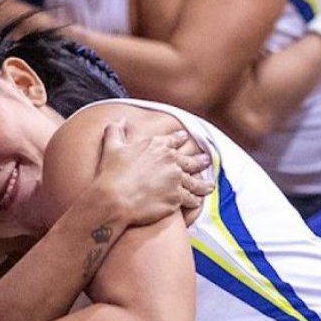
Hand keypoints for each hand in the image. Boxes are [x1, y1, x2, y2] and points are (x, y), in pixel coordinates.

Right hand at [93, 119, 212, 225]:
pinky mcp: (176, 198)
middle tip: (206, 160)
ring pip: (193, 181)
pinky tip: (197, 201)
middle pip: (189, 160)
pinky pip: (190, 198)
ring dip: (202, 183)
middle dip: (199, 160)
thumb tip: (121, 119)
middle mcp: (170, 160)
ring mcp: (175, 179)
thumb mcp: (112, 146)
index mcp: (157, 145)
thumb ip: (116, 130)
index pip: (173, 140)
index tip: (185, 137)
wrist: (114, 198)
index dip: (179, 138)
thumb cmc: (111, 173)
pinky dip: (194, 200)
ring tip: (209, 185)